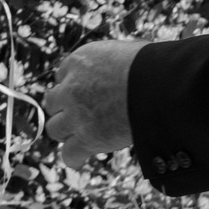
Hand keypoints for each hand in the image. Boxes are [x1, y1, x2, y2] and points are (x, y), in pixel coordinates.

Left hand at [41, 38, 145, 169]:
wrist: (156, 86)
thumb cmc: (150, 65)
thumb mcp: (125, 50)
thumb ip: (114, 59)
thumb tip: (123, 63)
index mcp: (79, 61)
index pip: (62, 75)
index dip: (73, 85)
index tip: (85, 93)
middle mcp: (71, 86)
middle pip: (52, 102)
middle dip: (64, 108)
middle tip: (81, 115)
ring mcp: (76, 114)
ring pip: (54, 128)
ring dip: (66, 131)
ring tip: (81, 135)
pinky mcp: (86, 138)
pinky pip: (69, 154)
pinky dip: (74, 157)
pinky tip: (81, 158)